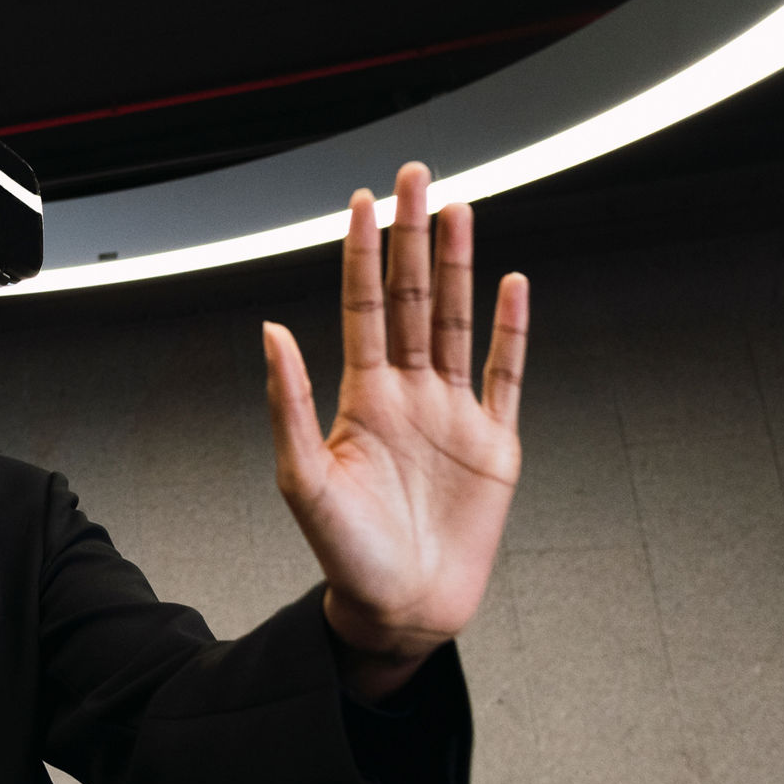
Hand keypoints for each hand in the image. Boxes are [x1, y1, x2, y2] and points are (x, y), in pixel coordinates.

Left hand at [261, 162, 526, 660]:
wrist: (399, 608)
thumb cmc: (344, 554)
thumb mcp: (303, 478)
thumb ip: (288, 401)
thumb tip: (270, 330)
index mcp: (361, 396)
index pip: (363, 304)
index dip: (363, 252)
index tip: (362, 200)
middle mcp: (408, 392)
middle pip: (413, 296)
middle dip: (414, 235)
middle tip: (417, 176)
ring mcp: (453, 413)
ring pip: (457, 321)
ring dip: (460, 265)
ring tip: (461, 210)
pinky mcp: (494, 443)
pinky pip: (506, 374)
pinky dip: (511, 330)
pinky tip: (513, 285)